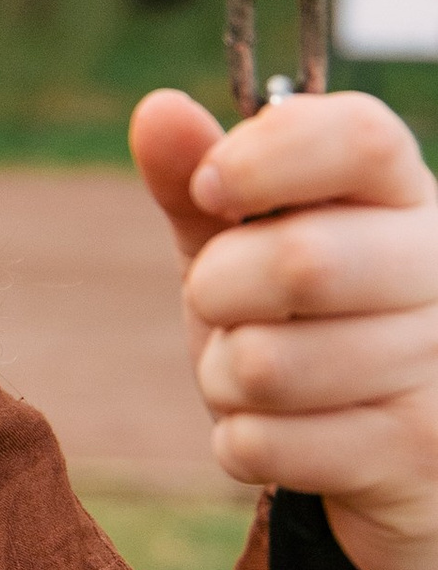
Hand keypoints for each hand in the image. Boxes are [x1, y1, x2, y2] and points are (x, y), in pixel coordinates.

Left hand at [132, 85, 437, 569]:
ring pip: (267, 365)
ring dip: (223, 375)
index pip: (361, 137)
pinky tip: (279, 432)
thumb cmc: (306, 325)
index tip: (211, 188)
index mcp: (405, 196)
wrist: (393, 460)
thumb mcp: (246, 243)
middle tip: (218, 302)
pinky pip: (265, 443)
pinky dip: (242, 441)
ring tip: (250, 374)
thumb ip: (200, 180)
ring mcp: (436, 365)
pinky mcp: (413, 452)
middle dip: (220, 289)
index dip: (264, 158)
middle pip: (303, 260)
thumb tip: (158, 109)